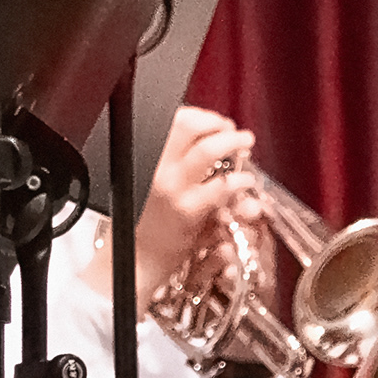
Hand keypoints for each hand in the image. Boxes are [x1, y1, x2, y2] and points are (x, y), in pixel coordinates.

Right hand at [133, 107, 260, 312]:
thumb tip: (198, 143)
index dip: (201, 116)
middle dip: (221, 126)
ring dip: (233, 145)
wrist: (133, 262)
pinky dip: (238, 181)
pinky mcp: (189, 212)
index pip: (175, 121)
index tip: (214, 121)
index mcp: (146, 158)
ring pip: (208, 152)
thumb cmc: (138, 227)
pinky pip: (221, 188)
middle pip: (192, 128)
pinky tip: (243, 184)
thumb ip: (170, 164)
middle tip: (236, 133)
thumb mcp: (146, 186)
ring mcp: (173, 190)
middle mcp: (157, 169)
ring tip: (245, 151)